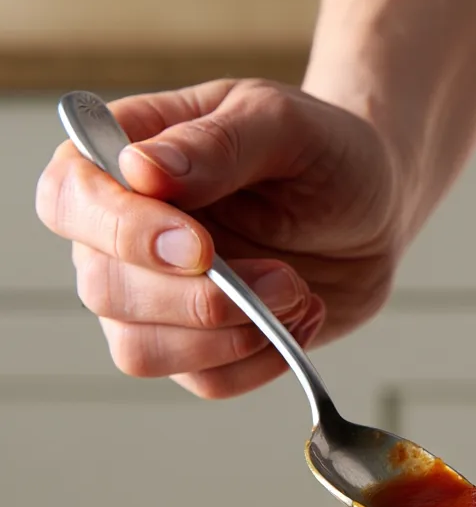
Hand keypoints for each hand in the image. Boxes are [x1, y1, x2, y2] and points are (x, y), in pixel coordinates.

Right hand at [36, 78, 404, 397]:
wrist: (375, 208)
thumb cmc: (324, 153)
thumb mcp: (284, 125)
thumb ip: (217, 145)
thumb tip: (141, 169)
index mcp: (121, 159)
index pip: (69, 199)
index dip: (121, 233)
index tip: (199, 247)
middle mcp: (121, 233)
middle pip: (105, 291)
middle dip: (203, 300)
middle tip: (287, 278)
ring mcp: (155, 297)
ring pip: (143, 351)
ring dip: (232, 337)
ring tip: (299, 295)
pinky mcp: (200, 344)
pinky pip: (205, 381)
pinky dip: (261, 362)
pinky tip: (302, 317)